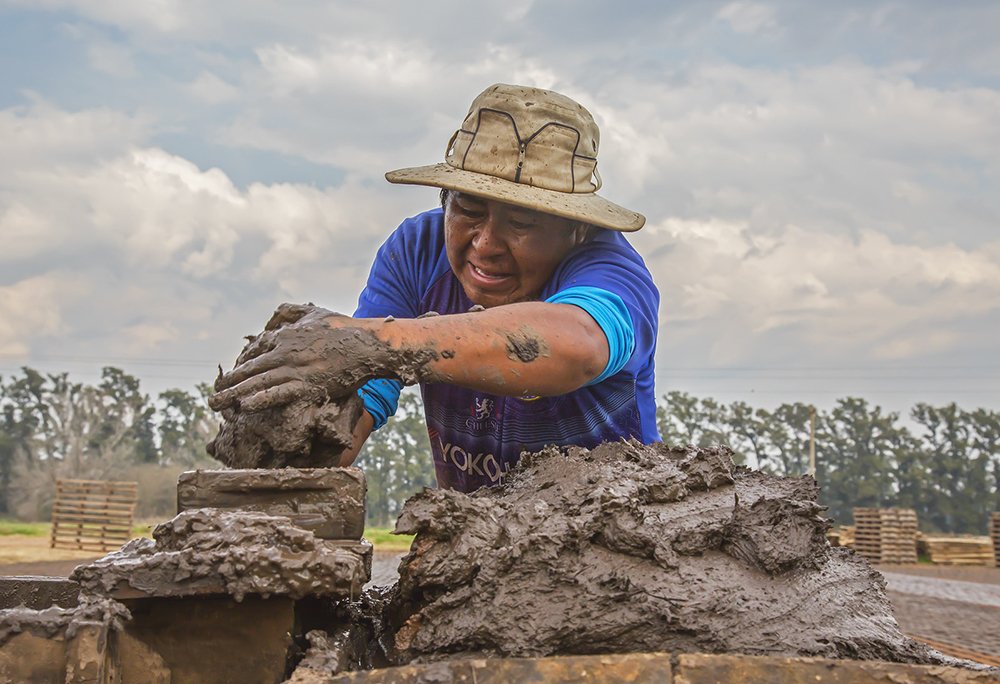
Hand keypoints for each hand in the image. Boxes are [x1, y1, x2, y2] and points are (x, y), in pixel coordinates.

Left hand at [209, 303, 385, 412]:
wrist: (367, 344)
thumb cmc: (342, 327)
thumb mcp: (313, 312)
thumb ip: (289, 311)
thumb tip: (269, 322)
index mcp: (285, 336)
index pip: (254, 352)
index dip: (240, 366)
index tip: (230, 377)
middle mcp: (285, 352)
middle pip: (249, 370)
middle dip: (229, 383)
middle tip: (212, 395)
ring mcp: (295, 369)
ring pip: (258, 383)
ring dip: (234, 394)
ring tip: (216, 404)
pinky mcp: (308, 385)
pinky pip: (279, 393)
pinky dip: (261, 399)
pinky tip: (245, 406)